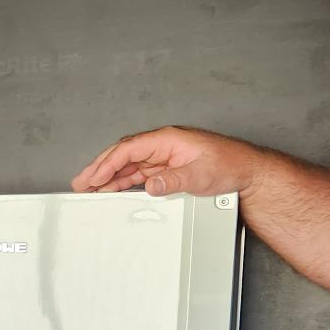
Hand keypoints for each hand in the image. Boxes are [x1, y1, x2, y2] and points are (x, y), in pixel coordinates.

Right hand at [71, 126, 272, 197]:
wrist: (249, 173)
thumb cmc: (230, 165)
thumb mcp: (200, 174)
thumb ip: (173, 180)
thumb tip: (150, 185)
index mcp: (168, 139)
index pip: (129, 149)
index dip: (107, 163)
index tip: (92, 177)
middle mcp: (163, 146)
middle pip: (124, 155)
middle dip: (100, 169)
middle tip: (80, 183)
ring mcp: (165, 158)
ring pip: (130, 165)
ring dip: (110, 177)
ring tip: (91, 189)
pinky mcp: (169, 169)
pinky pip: (140, 174)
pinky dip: (124, 182)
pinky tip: (114, 191)